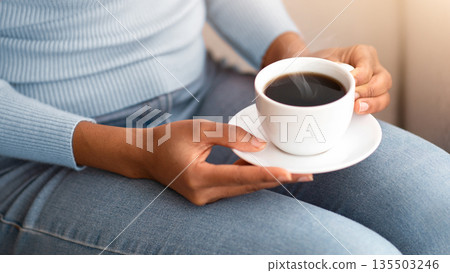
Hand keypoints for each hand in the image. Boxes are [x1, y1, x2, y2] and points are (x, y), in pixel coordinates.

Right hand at [73, 120, 312, 205]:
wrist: (145, 156)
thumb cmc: (167, 139)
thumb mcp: (197, 129)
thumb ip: (229, 135)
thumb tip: (258, 144)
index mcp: (197, 178)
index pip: (238, 177)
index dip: (265, 175)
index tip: (289, 173)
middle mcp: (203, 193)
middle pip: (247, 187)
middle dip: (277, 180)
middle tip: (305, 174)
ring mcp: (205, 197)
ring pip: (244, 188)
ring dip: (268, 180)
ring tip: (295, 174)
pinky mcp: (208, 194)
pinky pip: (235, 186)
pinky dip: (253, 178)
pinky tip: (270, 170)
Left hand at [263, 32, 391, 113]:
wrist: (312, 71)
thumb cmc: (318, 63)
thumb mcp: (321, 59)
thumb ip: (330, 64)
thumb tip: (341, 70)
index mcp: (362, 54)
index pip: (368, 65)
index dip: (362, 75)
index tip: (351, 81)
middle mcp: (373, 67)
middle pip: (383, 80)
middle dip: (369, 91)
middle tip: (354, 99)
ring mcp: (374, 84)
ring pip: (384, 94)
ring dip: (373, 103)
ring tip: (358, 108)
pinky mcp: (369, 98)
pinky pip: (377, 104)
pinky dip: (370, 109)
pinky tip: (358, 113)